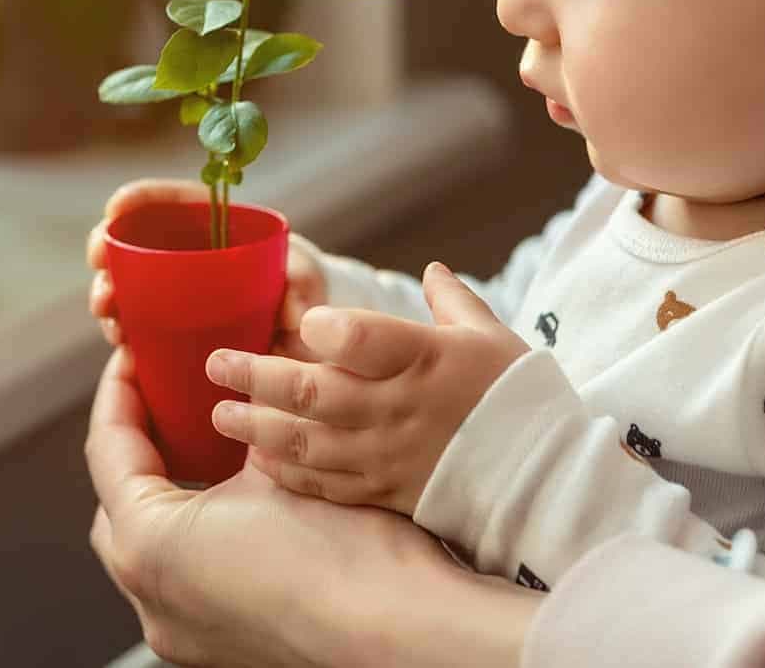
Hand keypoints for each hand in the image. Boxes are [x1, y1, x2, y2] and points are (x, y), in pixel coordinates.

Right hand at [85, 177, 327, 359]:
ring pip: (127, 283)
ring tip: (108, 314)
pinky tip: (121, 342)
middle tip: (99, 265)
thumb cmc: (305, 289)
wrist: (305, 331)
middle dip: (108, 248)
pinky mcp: (170, 325)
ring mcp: (174, 290)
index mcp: (216, 225)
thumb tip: (294, 312)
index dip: (139, 198)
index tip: (115, 206)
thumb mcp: (306, 278)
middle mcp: (187, 253)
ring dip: (108, 294)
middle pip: (136, 240)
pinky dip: (123, 329)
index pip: (171, 201)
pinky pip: (136, 321)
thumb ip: (303, 285)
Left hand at [85, 344, 538, 667]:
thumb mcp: (281, 459)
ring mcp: (182, 631)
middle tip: (162, 396)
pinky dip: (197, 533)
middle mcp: (151, 599)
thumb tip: (240, 389)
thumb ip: (240, 424)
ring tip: (199, 443)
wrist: (403, 630)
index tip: (133, 358)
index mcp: (148, 545)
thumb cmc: (348, 554)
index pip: (109, 448)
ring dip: (168, 493)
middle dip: (137, 445)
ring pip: (151, 543)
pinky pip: (187, 576)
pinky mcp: (217, 646)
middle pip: (120, 500)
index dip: (120, 391)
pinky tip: (234, 501)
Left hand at [204, 261, 529, 516]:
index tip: (300, 322)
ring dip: (257, 428)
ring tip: (219, 414)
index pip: (363, 339)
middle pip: (314, 393)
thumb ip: (451, 302)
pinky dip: (288, 473)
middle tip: (216, 364)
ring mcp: (389, 455)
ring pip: (308, 442)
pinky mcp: (386, 492)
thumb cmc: (517, 398)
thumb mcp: (490, 337)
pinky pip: (326, 484)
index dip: (325, 330)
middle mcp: (399, 407)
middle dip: (255, 377)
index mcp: (425, 358)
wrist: (548, 480)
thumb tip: (431, 270)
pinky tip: (258, 459)